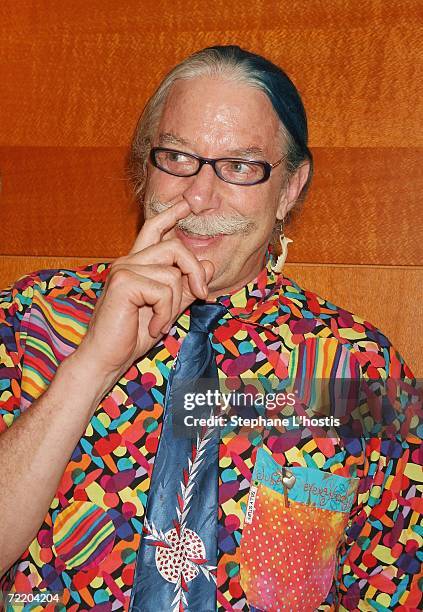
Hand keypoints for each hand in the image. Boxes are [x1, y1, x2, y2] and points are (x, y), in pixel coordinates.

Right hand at [74, 199, 213, 385]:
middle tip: (202, 296)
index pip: (155, 229)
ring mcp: (124, 269)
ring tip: (161, 324)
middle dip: (195, 271)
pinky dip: (166, 314)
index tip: (188, 201)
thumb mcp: (168, 308)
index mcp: (137, 264)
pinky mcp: (123, 282)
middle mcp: (128, 260)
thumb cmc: (133, 335)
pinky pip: (164, 290)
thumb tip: (208, 264)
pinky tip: (155, 327)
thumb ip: (186, 287)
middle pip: (175, 247)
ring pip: (173, 274)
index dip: (172, 213)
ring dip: (174, 306)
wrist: (107, 359)